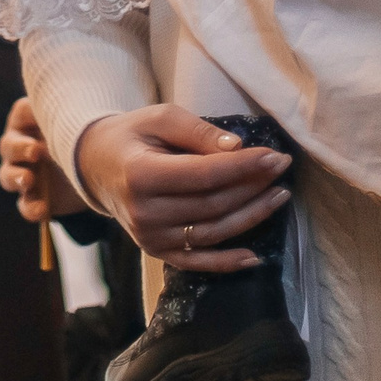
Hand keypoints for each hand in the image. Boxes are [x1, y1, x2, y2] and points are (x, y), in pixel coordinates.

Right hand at [0, 97, 86, 222]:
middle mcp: (21, 146)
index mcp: (31, 121)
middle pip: (9, 146)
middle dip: (19, 148)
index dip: (27, 119)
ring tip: (28, 180)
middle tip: (37, 151)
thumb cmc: (86, 135)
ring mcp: (24, 173)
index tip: (41, 121)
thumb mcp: (85, 121)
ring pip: (7, 175)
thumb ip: (84, 111)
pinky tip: (42, 210)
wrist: (95, 170)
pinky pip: (24, 205)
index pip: (20, 115)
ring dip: (15, 177)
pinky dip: (30, 208)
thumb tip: (105, 89)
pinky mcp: (33, 198)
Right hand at [75, 104, 293, 272]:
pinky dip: (226, 263)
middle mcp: (144, 212)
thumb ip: (197, 132)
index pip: (204, 175)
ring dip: (251, 217)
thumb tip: (237, 149)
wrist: (97, 166)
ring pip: (213, 232)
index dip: (243, 168)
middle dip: (253, 186)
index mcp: (141, 175)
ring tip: (279, 196)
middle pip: (213, 204)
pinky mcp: (156, 251)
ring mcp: (150, 237)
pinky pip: (197, 262)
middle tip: (282, 169)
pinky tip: (254, 257)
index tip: (274, 156)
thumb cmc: (132, 136)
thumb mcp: (160, 118)